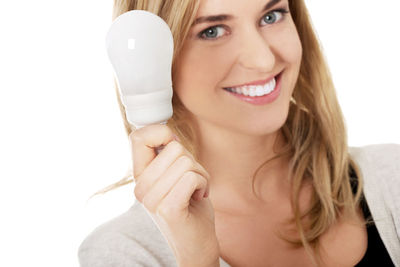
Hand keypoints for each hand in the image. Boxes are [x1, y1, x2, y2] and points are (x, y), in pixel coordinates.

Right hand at [129, 124, 220, 266]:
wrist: (196, 244)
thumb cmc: (190, 206)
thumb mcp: (174, 177)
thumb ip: (168, 157)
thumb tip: (167, 131)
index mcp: (140, 177)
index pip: (138, 137)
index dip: (161, 133)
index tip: (175, 148)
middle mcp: (141, 188)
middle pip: (174, 148)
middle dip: (193, 162)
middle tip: (192, 182)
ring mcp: (152, 199)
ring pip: (186, 162)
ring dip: (201, 175)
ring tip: (196, 191)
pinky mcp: (168, 209)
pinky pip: (191, 177)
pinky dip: (203, 184)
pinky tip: (198, 198)